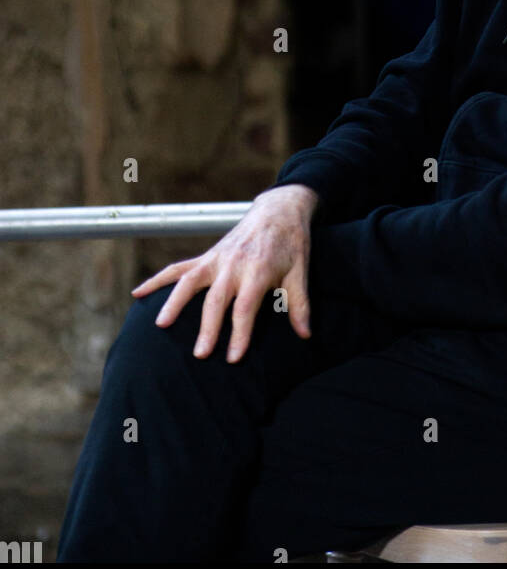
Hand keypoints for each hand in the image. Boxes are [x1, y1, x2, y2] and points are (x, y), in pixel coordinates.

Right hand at [130, 183, 319, 361]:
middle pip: (216, 299)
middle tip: (200, 354)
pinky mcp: (207, 255)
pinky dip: (157, 280)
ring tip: (161, 326)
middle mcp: (234, 264)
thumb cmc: (292, 243)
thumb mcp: (301, 272)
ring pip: (190, 281)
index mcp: (258, 270)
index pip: (245, 308)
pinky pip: (178, 268)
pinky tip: (138, 294)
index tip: (233, 358)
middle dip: (208, 328)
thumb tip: (306, 335)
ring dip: (175, 302)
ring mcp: (216, 259)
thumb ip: (300, 305)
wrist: (279, 210)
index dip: (239, 334)